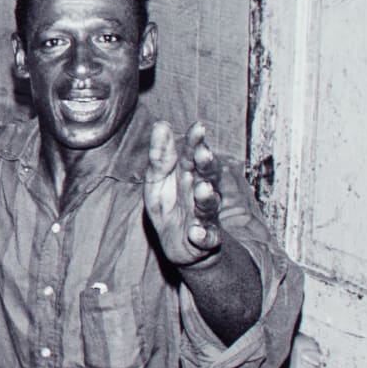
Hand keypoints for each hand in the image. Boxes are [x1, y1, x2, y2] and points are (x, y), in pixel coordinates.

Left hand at [144, 120, 222, 266]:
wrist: (177, 244)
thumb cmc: (169, 204)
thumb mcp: (157, 179)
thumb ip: (160, 155)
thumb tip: (161, 124)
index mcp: (190, 174)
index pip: (194, 154)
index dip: (196, 141)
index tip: (198, 127)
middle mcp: (202, 192)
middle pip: (208, 176)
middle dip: (206, 165)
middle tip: (203, 153)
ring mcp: (206, 216)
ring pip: (209, 205)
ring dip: (206, 197)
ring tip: (202, 189)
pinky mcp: (205, 240)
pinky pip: (207, 238)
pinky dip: (202, 236)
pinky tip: (196, 232)